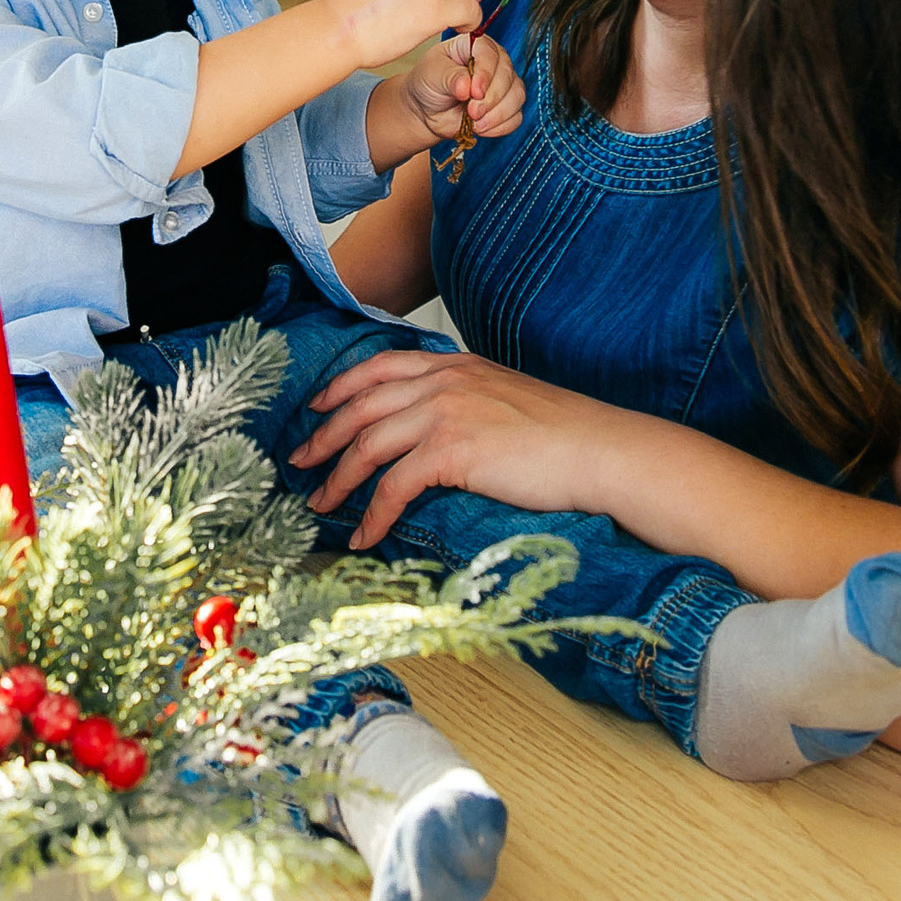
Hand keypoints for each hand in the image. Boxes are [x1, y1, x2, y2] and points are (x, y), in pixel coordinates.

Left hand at [287, 349, 639, 546]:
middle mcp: (443, 382)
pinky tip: (365, 535)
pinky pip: (393, 486)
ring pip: (368, 445)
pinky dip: (372, 514)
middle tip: (300, 462)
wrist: (601, 450)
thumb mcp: (505, 397)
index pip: (378, 366)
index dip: (340, 387)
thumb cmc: (564, 435)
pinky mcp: (452, 452)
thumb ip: (466, 399)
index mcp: (454, 365)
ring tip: (321, 504)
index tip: (316, 407)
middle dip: (323, 435)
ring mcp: (445, 413)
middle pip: (361, 405)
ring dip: (337, 478)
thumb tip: (436, 427)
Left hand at [398, 34, 522, 143]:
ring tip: (474, 122)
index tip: (474, 92)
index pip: (490, 54)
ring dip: (497, 114)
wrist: (427, 110)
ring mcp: (503, 84)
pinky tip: (481, 127)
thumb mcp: (432, 74)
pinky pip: (516, 117)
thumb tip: (466, 85)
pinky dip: (499, 126)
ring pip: (517, 96)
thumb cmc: (429, 83)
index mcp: (475, 45)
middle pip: (508, 76)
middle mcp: (494, 62)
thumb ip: (450, 77)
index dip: (486, 73)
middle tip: (472, 111)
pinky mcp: (507, 107)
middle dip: (491, 98)